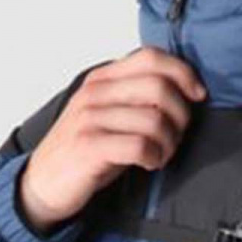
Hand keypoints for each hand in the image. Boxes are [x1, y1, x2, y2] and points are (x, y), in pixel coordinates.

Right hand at [16, 46, 207, 232]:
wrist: (43, 183)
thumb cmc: (84, 150)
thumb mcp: (108, 114)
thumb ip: (135, 96)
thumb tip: (182, 90)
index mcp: (103, 78)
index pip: (151, 58)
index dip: (183, 73)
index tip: (197, 95)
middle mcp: (96, 92)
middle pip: (159, 87)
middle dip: (180, 114)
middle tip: (176, 135)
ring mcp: (90, 118)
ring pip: (154, 120)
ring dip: (169, 143)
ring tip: (161, 154)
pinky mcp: (89, 146)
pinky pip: (139, 145)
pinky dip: (154, 157)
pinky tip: (149, 163)